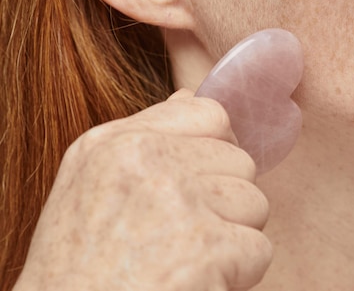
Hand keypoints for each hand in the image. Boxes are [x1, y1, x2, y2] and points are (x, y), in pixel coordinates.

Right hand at [14, 90, 271, 290]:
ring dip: (233, 239)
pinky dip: (238, 275)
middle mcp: (144, 161)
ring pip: (255, 202)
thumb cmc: (80, 268)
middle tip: (183, 237)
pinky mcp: (205, 245)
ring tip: (187, 260)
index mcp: (115, 143)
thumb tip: (191, 96)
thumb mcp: (90, 185)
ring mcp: (176, 200)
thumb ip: (145, 136)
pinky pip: (258, 248)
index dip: (217, 152)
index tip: (202, 186)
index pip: (209, 114)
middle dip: (224, 203)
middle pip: (239, 162)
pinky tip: (197, 283)